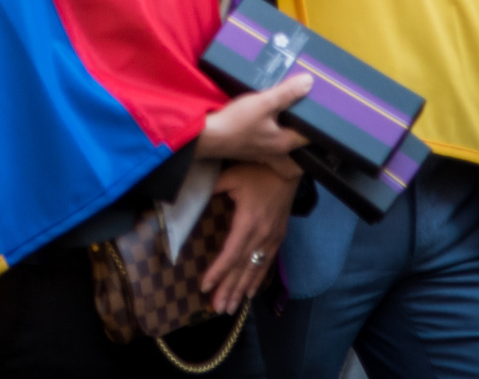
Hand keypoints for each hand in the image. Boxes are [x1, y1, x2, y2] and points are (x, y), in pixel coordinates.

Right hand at [197, 72, 312, 163]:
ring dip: (284, 128)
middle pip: (295, 139)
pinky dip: (268, 130)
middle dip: (301, 126)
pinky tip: (263, 118)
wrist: (206, 137)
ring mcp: (260, 152)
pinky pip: (265, 140)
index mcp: (285, 143)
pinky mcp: (247, 149)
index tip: (321, 109)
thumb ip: (287, 93)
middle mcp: (276, 151)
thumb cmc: (237, 122)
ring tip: (286, 110)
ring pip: (279, 140)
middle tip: (305, 108)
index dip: (317, 122)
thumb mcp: (264, 103)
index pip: (310, 136)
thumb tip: (310, 82)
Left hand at [199, 162, 297, 314]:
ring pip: (255, 270)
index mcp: (248, 222)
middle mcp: (262, 236)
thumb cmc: (258, 171)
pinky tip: (249, 293)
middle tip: (217, 309)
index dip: (218, 272)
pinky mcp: (278, 238)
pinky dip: (257, 280)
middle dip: (229, 289)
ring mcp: (272, 239)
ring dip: (241, 290)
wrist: (289, 170)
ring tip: (230, 308)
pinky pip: (267, 264)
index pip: (231, 254)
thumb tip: (188, 196)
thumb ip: (212, 188)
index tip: (205, 286)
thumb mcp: (231, 176)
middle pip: (242, 268)